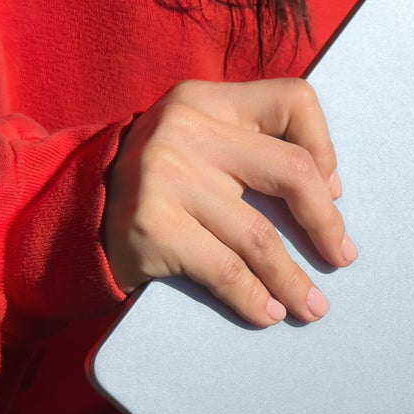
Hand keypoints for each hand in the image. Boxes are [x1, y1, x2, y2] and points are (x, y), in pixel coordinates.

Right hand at [100, 78, 357, 326]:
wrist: (72, 212)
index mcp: (206, 100)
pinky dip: (255, 299)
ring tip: (313, 305)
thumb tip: (330, 191)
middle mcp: (186, 128)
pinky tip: (269, 313)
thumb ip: (250, 147)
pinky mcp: (153, 227)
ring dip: (294, 280)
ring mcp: (166, 178)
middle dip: (325, 223)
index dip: (324, 147)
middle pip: (289, 172)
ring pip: (260, 237)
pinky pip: (225, 271)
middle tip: (341, 257)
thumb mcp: (197, 141)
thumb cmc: (159, 182)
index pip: (292, 100)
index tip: (331, 190)